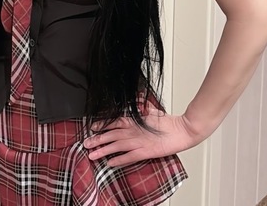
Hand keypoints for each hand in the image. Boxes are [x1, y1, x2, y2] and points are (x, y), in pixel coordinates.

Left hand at [82, 104, 204, 166]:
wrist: (180, 130)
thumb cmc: (167, 121)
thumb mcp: (152, 110)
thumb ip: (142, 106)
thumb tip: (137, 102)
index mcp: (134, 119)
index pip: (114, 121)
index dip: (102, 125)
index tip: (92, 127)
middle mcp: (133, 130)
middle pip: (111, 135)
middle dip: (97, 139)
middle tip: (86, 143)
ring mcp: (138, 141)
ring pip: (116, 146)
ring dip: (103, 151)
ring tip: (92, 155)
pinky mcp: (144, 152)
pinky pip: (128, 157)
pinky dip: (118, 160)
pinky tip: (109, 164)